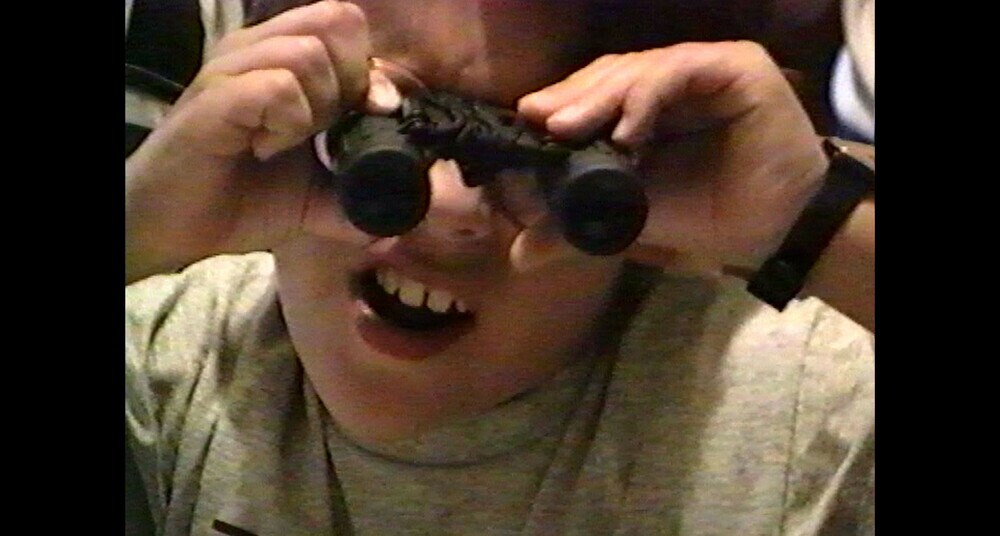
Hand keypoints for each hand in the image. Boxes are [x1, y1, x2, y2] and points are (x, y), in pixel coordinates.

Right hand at [126, 1, 400, 280]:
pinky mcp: (214, 101)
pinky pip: (276, 87)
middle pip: (336, 22)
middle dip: (349, 81)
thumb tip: (410, 203)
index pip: (348, 24)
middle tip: (325, 128)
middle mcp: (257, 50)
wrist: (177, 229)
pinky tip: (266, 149)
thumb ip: (361, 191)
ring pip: (308, 52)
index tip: (367, 116)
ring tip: (288, 143)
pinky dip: (286, 122)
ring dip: (317, 106)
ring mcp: (232, 70)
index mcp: (282, 59)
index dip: (371, 71)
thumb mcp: (316, 197)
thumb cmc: (241, 199)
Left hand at [514, 41, 828, 275]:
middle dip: (570, 99)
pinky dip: (645, 96)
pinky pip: (678, 71)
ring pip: (638, 68)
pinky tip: (627, 129)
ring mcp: (703, 69)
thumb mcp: (632, 218)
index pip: (593, 94)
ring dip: (598, 96)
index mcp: (645, 109)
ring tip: (566, 126)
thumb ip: (579, 226)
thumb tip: (521, 253)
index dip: (559, 106)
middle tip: (537, 121)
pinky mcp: (735, 66)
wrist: (779, 231)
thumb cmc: (713, 216)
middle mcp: (671, 81)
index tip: (524, 127)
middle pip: (608, 75)